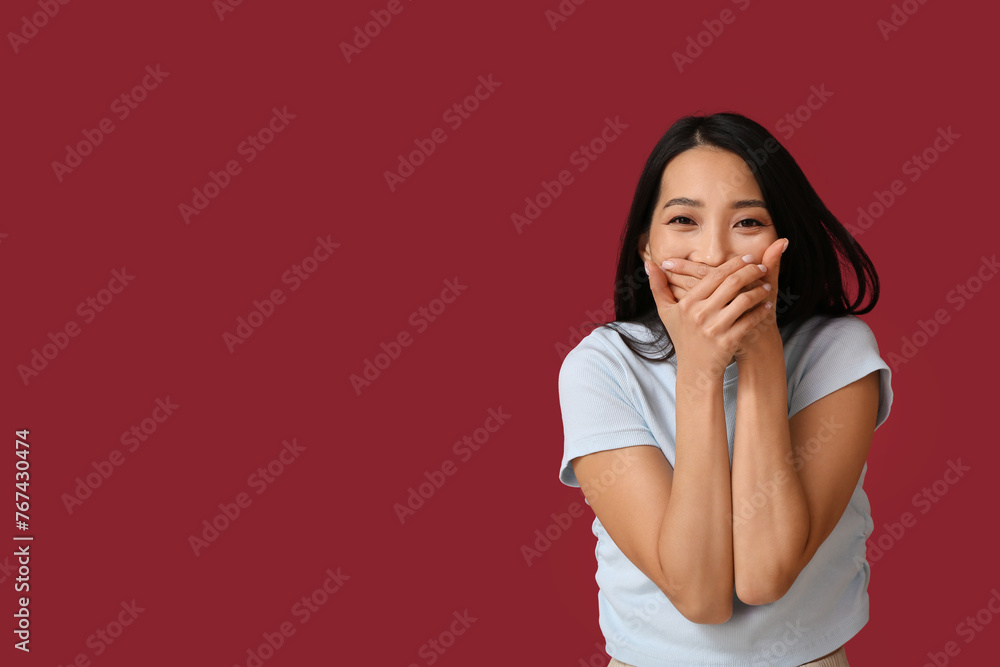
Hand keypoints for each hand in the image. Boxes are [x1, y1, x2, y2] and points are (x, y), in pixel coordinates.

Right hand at [645, 242, 784, 373]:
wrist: (694, 369)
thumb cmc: (682, 337)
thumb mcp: (666, 312)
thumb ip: (657, 287)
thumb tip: (649, 264)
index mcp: (687, 304)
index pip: (714, 276)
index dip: (734, 264)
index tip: (747, 258)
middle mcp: (700, 314)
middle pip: (731, 284)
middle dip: (750, 272)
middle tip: (761, 267)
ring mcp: (715, 328)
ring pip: (743, 300)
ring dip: (759, 291)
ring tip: (766, 286)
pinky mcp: (728, 341)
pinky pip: (749, 320)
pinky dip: (761, 311)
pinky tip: (767, 305)